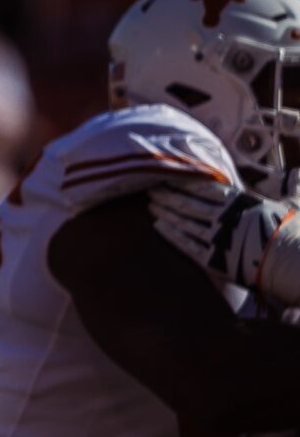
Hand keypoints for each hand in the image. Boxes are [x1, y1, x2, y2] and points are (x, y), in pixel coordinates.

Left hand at [151, 181, 299, 306]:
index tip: (172, 176)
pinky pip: (186, 244)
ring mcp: (216, 237)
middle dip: (169, 195)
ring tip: (151, 204)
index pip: (208, 188)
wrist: (291, 261)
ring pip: (184, 221)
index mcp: (242, 202)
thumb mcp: (294, 205)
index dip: (188, 182)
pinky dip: (171, 234)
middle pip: (190, 203)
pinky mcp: (211, 258)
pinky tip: (157, 226)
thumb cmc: (294, 232)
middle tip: (151, 187)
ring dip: (166, 212)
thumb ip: (291, 189)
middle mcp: (225, 216)